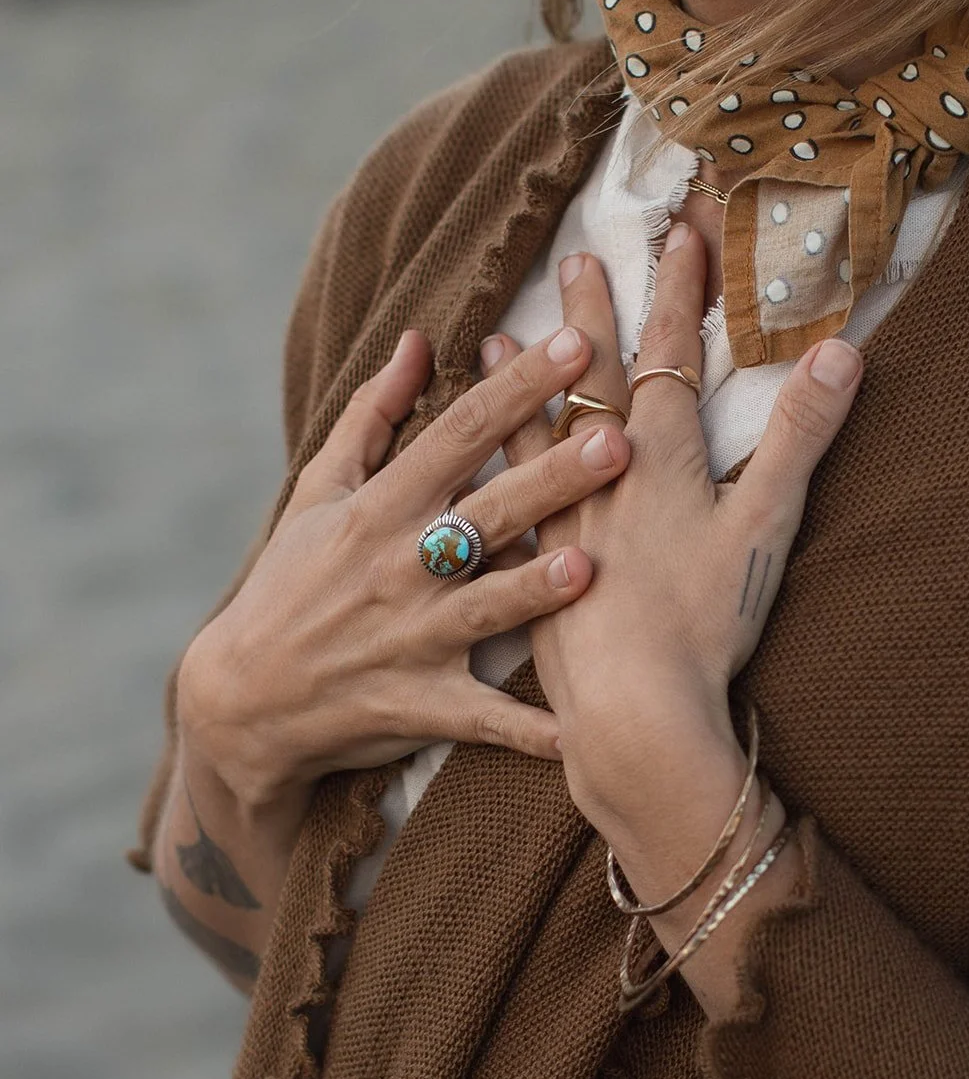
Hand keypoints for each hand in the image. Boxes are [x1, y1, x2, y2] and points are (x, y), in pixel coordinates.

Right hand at [176, 324, 630, 807]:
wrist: (241, 698)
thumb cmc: (290, 584)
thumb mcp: (318, 492)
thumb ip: (372, 416)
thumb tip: (417, 340)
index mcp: (380, 508)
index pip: (458, 435)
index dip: (516, 389)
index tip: (572, 346)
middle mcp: (399, 568)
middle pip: (488, 513)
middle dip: (551, 477)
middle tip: (617, 440)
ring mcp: (411, 639)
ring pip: (486, 608)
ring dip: (536, 591)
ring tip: (589, 565)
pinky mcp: (420, 705)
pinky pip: (481, 720)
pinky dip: (525, 734)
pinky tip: (576, 737)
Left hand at [487, 226, 862, 841]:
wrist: (632, 712)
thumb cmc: (703, 620)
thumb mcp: (766, 522)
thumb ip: (803, 434)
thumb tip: (844, 347)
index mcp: (658, 456)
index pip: (671, 352)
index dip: (680, 290)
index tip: (681, 232)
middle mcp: (596, 478)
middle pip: (593, 381)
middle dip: (593, 317)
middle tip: (576, 261)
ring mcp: (556, 525)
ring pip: (527, 436)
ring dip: (516, 386)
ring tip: (493, 343)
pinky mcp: (528, 577)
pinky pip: (495, 510)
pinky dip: (480, 478)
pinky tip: (463, 474)